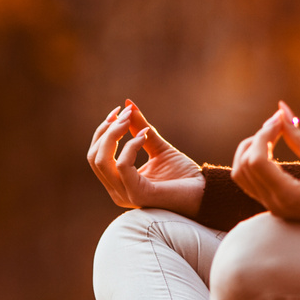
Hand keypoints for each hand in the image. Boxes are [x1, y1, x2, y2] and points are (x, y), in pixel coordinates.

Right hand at [87, 100, 203, 214]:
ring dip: (113, 134)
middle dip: (106, 130)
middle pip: (94, 157)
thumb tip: (128, 105)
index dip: (103, 131)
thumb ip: (141, 129)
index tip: (119, 110)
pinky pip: (123, 165)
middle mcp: (117, 190)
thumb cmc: (183, 175)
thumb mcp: (158, 147)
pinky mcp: (137, 194)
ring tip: (129, 119)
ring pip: (102, 161)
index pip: (96, 155)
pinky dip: (131, 146)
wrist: (205, 194)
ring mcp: (125, 194)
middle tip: (124, 113)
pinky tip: (145, 136)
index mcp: (119, 181)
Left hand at [232, 102, 299, 237]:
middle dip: (257, 139)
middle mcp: (273, 204)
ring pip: (241, 174)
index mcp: (287, 196)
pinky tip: (269, 148)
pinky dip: (253, 160)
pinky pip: (249, 181)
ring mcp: (270, 207)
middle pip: (244, 166)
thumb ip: (299, 138)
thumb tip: (282, 112)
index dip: (264, 135)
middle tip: (278, 123)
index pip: (257, 161)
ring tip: (272, 134)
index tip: (280, 120)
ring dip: (250, 149)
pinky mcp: (272, 204)